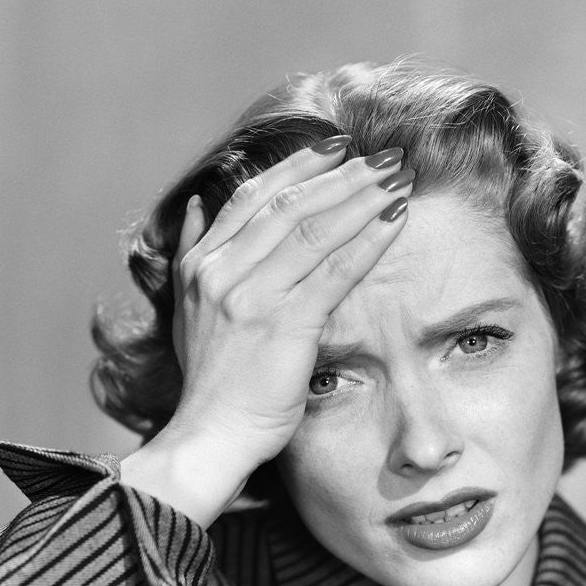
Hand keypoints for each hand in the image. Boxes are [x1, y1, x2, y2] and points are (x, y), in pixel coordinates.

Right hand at [120, 138, 412, 525]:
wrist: (208, 437)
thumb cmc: (211, 382)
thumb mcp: (186, 310)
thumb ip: (191, 253)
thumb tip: (196, 205)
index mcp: (201, 263)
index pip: (253, 197)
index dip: (298, 166)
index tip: (336, 148)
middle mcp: (222, 270)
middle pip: (289, 203)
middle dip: (342, 174)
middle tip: (383, 156)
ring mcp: (250, 295)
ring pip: (314, 228)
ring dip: (362, 196)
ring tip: (399, 177)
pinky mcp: (282, 324)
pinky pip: (334, 271)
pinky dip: (368, 240)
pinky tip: (396, 219)